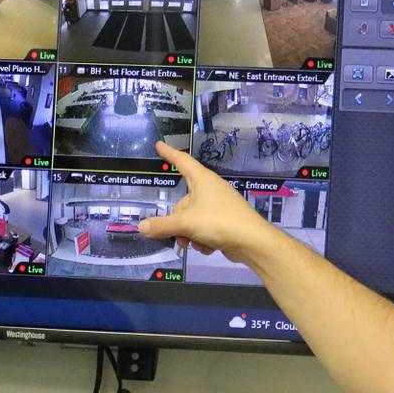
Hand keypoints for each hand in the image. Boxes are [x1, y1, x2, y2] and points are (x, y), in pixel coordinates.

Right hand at [137, 141, 281, 263]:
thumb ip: (162, 225)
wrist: (252, 242)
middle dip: (177, 222)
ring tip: (195, 243)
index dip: (169, 153)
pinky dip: (202, 238)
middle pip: (182, 202)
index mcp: (202, 180)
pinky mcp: (223, 221)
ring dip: (189, 234)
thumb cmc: (220, 222)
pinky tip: (208, 247)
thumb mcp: (186, 223)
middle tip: (177, 235)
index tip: (159, 145)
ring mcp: (218, 205)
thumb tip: (142, 226)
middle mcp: (210, 189)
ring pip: (191, 218)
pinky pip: (203, 227)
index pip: (182, 161)